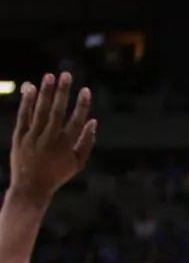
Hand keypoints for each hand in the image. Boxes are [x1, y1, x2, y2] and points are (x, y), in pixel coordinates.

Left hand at [8, 72, 96, 204]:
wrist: (31, 187)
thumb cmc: (57, 174)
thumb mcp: (77, 163)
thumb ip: (87, 142)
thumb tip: (93, 122)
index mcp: (67, 146)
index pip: (76, 121)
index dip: (81, 105)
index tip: (85, 90)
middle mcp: (50, 139)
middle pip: (57, 111)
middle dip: (62, 92)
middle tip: (66, 75)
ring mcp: (33, 137)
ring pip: (40, 111)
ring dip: (45, 93)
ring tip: (49, 76)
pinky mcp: (20, 136)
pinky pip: (24, 116)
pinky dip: (27, 102)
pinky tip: (30, 89)